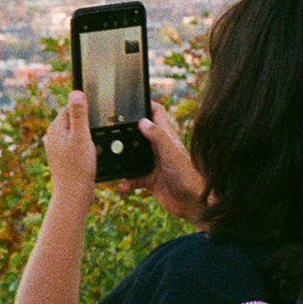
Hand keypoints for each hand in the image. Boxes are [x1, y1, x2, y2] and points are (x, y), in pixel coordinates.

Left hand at [44, 92, 97, 203]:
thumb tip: (75, 92)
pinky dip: (85, 147)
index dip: (86, 110)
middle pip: (74, 120)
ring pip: (76, 134)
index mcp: (55, 128)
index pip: (71, 107)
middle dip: (87, 124)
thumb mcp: (81, 137)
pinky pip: (76, 145)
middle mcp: (52, 136)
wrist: (73, 196)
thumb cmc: (78, 167)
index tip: (99, 115)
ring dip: (87, 137)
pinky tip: (92, 155)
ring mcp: (57, 148)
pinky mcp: (63, 158)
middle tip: (98, 133)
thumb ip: (79, 115)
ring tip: (95, 147)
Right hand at [118, 101, 206, 222]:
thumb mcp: (171, 153)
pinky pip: (133, 178)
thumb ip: (157, 136)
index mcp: (166, 137)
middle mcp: (158, 148)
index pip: (157, 113)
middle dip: (125, 133)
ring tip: (109, 160)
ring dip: (122, 161)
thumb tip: (142, 121)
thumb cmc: (187, 176)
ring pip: (132, 157)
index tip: (131, 100)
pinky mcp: (149, 179)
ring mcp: (153, 164)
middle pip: (139, 133)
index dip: (146, 104)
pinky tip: (122, 187)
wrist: (192, 204)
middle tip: (109, 130)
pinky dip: (126, 183)